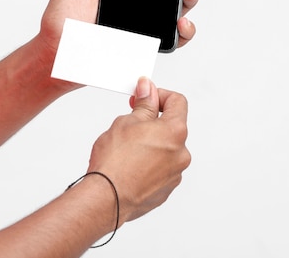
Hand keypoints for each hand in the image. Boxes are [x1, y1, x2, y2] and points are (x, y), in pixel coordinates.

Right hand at [87, 77, 190, 222]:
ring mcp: (174, 174)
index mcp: (175, 132)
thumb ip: (144, 104)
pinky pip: (159, 169)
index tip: (145, 97)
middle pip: (171, 127)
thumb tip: (148, 89)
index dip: (159, 95)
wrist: (106, 199)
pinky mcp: (165, 190)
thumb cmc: (114, 162)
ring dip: (150, 144)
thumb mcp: (127, 121)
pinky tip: (129, 166)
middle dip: (152, 122)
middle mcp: (181, 154)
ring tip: (126, 149)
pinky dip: (147, 164)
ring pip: (165, 150)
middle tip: (130, 123)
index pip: (177, 102)